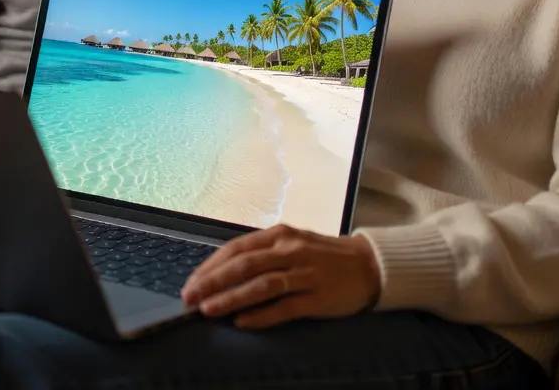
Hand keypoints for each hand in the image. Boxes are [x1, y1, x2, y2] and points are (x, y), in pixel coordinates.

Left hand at [181, 224, 380, 329]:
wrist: (369, 265)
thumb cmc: (324, 256)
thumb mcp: (293, 244)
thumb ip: (264, 254)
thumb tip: (226, 273)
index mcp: (280, 235)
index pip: (237, 248)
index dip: (212, 266)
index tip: (191, 282)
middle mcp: (290, 250)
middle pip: (244, 265)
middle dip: (213, 281)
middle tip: (190, 298)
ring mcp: (304, 273)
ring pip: (261, 284)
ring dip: (232, 298)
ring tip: (209, 310)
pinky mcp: (317, 297)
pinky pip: (285, 307)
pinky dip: (262, 315)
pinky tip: (243, 322)